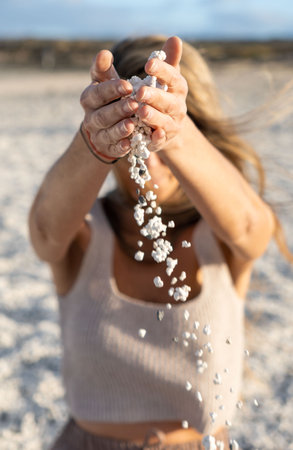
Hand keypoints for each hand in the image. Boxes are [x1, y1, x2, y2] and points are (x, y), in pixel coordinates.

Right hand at [80, 50, 138, 159]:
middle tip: (135, 104)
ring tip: (132, 124)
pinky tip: (130, 143)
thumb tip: (104, 53)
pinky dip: (121, 147)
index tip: (128, 85)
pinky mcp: (108, 149)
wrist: (106, 126)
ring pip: (107, 133)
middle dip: (118, 110)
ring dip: (120, 129)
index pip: (97, 93)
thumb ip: (104, 69)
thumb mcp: (106, 82)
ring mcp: (99, 135)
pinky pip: (114, 149)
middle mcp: (91, 118)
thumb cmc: (110, 98)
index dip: (111, 89)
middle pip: (102, 115)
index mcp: (89, 99)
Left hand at [135, 36, 188, 152]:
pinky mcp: (163, 141)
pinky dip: (158, 138)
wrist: (165, 129)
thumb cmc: (160, 96)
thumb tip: (175, 38)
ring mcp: (172, 125)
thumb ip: (167, 61)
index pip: (173, 77)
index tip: (148, 64)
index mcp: (177, 88)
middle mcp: (178, 107)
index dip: (162, 71)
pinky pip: (161, 140)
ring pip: (164, 121)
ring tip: (141, 111)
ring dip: (154, 117)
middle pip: (168, 101)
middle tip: (140, 91)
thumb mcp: (162, 79)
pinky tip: (152, 135)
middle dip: (155, 96)